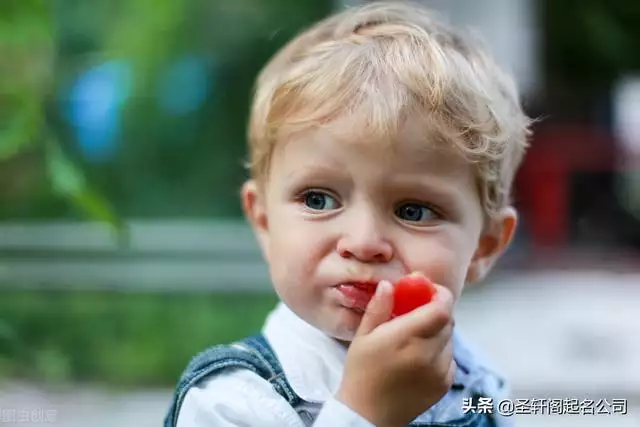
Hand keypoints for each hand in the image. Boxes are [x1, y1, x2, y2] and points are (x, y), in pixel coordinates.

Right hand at [336, 280, 455, 426]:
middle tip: (417, 310)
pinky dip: (440, 351)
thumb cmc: (361, 371)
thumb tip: (389, 284)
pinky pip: (449, 357)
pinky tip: (419, 357)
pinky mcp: (444, 384)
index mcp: (406, 338)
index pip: (441, 309)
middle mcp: (428, 354)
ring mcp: (439, 371)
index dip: (439, 295)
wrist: (368, 414)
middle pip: (447, 320)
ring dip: (437, 332)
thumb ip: (379, 308)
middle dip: (435, 310)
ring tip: (414, 339)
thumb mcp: (363, 336)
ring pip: (449, 339)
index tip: (426, 290)